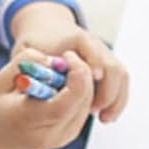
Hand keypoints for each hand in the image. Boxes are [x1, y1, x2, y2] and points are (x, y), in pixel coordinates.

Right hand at [0, 51, 94, 148]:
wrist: (0, 142)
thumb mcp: (0, 81)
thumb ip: (25, 63)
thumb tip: (56, 60)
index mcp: (27, 121)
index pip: (63, 104)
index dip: (75, 77)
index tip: (68, 55)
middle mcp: (50, 134)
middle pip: (81, 100)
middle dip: (81, 72)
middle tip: (67, 57)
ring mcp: (63, 137)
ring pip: (87, 101)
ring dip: (82, 80)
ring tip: (60, 72)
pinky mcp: (72, 133)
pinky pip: (85, 105)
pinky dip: (80, 89)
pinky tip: (63, 84)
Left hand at [9, 1, 129, 124]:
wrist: (48, 31)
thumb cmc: (36, 44)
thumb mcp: (27, 51)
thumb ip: (31, 64)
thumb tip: (40, 81)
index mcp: (74, 38)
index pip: (89, 48)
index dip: (93, 63)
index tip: (92, 79)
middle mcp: (94, 44)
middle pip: (111, 65)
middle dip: (106, 91)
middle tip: (94, 110)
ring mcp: (104, 54)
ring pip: (120, 75)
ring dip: (115, 98)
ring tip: (103, 118)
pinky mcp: (107, 65)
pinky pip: (120, 82)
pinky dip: (117, 100)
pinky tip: (106, 116)